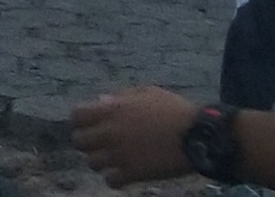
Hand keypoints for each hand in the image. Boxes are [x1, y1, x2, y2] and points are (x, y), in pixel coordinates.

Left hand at [70, 86, 195, 185]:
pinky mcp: (133, 173)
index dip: (80, 120)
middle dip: (87, 142)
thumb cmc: (175, 110)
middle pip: (79, 142)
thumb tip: (100, 100)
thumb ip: (121, 97)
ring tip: (112, 159)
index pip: (76, 116)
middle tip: (100, 143)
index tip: (89, 124)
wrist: (198, 136)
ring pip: (91, 163)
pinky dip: (114, 178)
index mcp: (112, 110)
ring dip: (99, 161)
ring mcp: (120, 154)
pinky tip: (124, 173)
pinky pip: (110, 181)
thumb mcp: (147, 93)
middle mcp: (110, 132)